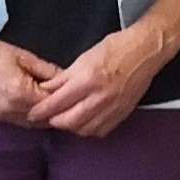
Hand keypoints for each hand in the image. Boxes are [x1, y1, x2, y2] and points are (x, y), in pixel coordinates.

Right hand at [0, 36, 60, 125]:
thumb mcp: (25, 57)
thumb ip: (47, 70)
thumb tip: (67, 79)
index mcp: (22, 92)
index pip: (51, 103)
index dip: (63, 99)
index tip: (72, 94)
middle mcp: (13, 108)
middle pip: (44, 118)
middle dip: (56, 111)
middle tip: (67, 102)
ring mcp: (4, 115)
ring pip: (34, 123)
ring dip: (45, 116)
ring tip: (54, 106)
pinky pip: (21, 122)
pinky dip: (32, 117)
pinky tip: (37, 108)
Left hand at [28, 26, 163, 137]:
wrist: (146, 51)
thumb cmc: (116, 49)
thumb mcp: (84, 58)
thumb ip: (64, 77)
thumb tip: (47, 89)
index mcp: (88, 79)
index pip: (58, 102)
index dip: (42, 110)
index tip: (33, 113)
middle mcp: (100, 97)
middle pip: (69, 121)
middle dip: (55, 121)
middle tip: (48, 116)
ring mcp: (113, 107)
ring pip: (84, 129)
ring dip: (71, 126)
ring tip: (66, 118)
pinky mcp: (122, 113)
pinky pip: (101, 130)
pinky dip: (89, 129)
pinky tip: (85, 122)